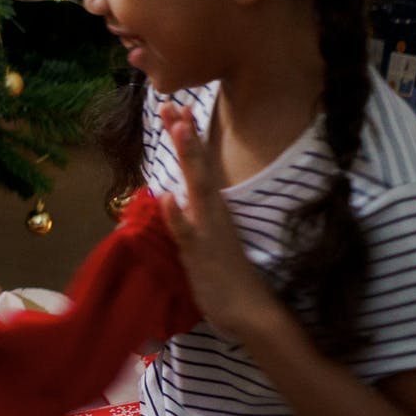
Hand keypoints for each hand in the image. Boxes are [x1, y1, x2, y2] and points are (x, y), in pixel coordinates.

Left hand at [158, 101, 280, 337]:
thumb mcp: (207, 241)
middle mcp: (212, 214)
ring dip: (188, 159)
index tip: (176, 109)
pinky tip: (166, 196)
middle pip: (198, 167)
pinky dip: (177, 216)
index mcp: (213, 210)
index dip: (188, 139)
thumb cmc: (228, 278)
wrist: (250, 312)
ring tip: (177, 128)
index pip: (199, 167)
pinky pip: (187, 233)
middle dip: (185, 135)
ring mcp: (208, 232)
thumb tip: (176, 199)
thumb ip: (192, 220)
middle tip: (172, 103)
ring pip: (197, 189)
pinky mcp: (202, 255)